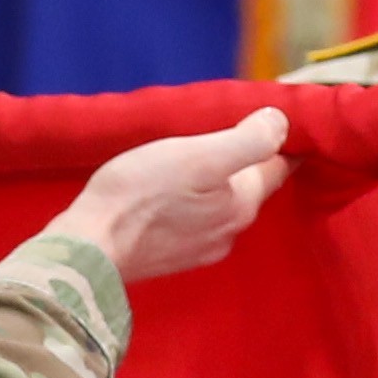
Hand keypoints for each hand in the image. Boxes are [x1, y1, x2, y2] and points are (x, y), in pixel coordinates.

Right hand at [62, 106, 288, 285]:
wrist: (90, 248)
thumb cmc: (141, 194)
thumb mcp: (198, 156)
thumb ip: (248, 141)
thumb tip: (281, 123)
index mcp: (241, 204)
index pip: (278, 168)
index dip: (284, 142)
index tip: (287, 120)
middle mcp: (229, 231)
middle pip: (250, 188)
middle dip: (250, 161)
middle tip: (240, 129)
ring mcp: (201, 248)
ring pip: (222, 205)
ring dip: (219, 183)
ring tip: (202, 159)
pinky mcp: (173, 256)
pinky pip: (196, 220)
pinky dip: (195, 202)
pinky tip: (175, 192)